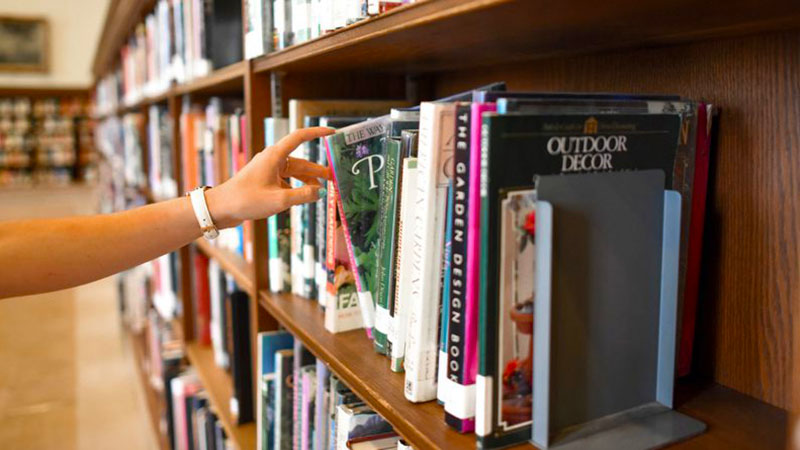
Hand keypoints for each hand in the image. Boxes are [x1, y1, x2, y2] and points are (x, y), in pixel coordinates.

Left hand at [205, 127, 333, 227]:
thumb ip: (303, 196)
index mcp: (274, 156)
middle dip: (318, 170)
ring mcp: (268, 170)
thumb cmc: (246, 200)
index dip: (317, 133)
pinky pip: (286, 181)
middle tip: (333, 179)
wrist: (221, 209)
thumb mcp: (279, 200)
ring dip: (308, 181)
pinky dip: (296, 188)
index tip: (332, 133)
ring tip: (321, 192)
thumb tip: (321, 192)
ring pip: (294, 173)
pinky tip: (302, 199)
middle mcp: (272, 160)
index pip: (300, 137)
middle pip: (301, 161)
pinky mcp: (265, 181)